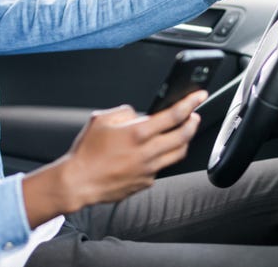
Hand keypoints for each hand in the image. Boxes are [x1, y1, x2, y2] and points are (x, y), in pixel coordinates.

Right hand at [21, 91, 205, 226]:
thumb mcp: (100, 119)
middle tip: (194, 115)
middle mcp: (147, 152)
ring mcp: (149, 169)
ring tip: (183, 132)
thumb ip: (124, 112)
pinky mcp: (146, 182)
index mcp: (137, 133)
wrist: (79, 182)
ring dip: (184, 140)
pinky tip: (156, 153)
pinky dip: (162, 157)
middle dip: (193, 122)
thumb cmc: (86, 152)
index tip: (199, 96)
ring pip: (178, 154)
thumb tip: (138, 114)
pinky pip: (161, 167)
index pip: (174, 115)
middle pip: (183, 135)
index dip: (190, 103)